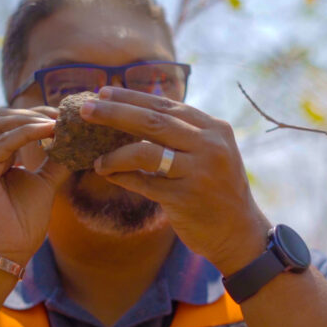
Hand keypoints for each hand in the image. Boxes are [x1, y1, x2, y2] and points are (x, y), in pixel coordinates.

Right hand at [0, 106, 69, 265]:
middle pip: (2, 117)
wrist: (7, 252)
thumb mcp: (43, 184)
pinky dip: (28, 132)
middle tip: (64, 115)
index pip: (9, 123)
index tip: (64, 116)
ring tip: (59, 121)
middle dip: (35, 112)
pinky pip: (3, 142)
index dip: (36, 115)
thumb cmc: (21, 223)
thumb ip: (54, 162)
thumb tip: (74, 143)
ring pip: (0, 124)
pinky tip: (50, 130)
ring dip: (32, 118)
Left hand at [81, 87, 269, 273]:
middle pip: (153, 122)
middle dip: (115, 113)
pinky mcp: (185, 198)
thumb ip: (185, 134)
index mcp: (215, 129)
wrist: (240, 233)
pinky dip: (122, 177)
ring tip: (96, 158)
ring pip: (145, 152)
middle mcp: (210, 146)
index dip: (132, 98)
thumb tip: (138, 112)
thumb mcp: (213, 153)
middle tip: (86, 109)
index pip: (167, 106)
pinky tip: (108, 176)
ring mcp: (198, 172)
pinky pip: (143, 183)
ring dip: (114, 154)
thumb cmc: (219, 190)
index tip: (104, 93)